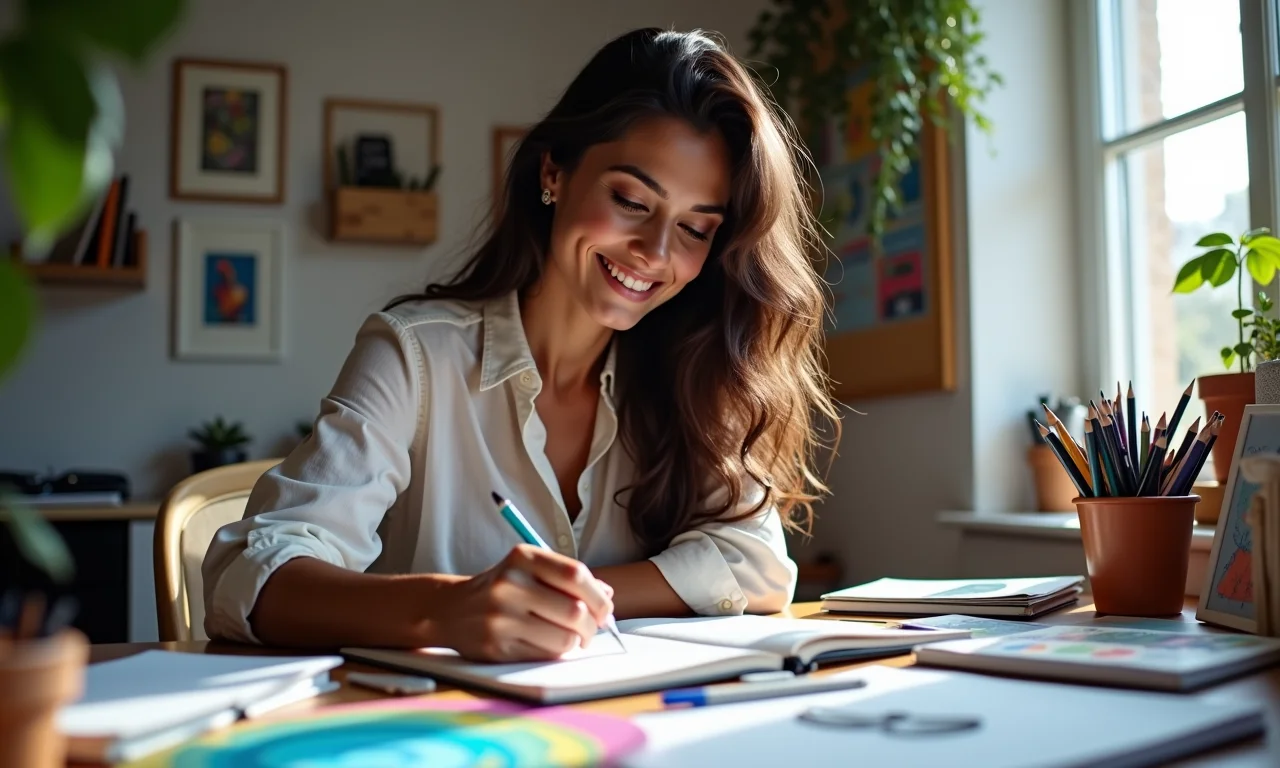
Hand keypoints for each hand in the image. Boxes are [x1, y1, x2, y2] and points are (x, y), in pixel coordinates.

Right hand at [432, 545, 615, 661]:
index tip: (605, 608)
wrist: (451, 609)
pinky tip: (549, 644)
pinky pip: (544, 655)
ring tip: (571, 638)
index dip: (598, 596)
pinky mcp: (497, 646)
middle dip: (592, 626)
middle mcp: (510, 585)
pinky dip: (555, 653)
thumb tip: (607, 595)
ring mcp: (502, 617)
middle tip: (591, 629)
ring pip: (563, 639)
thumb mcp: (528, 569)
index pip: (575, 575)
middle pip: (575, 611)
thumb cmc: (501, 588)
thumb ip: (566, 578)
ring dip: (576, 643)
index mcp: (522, 558)